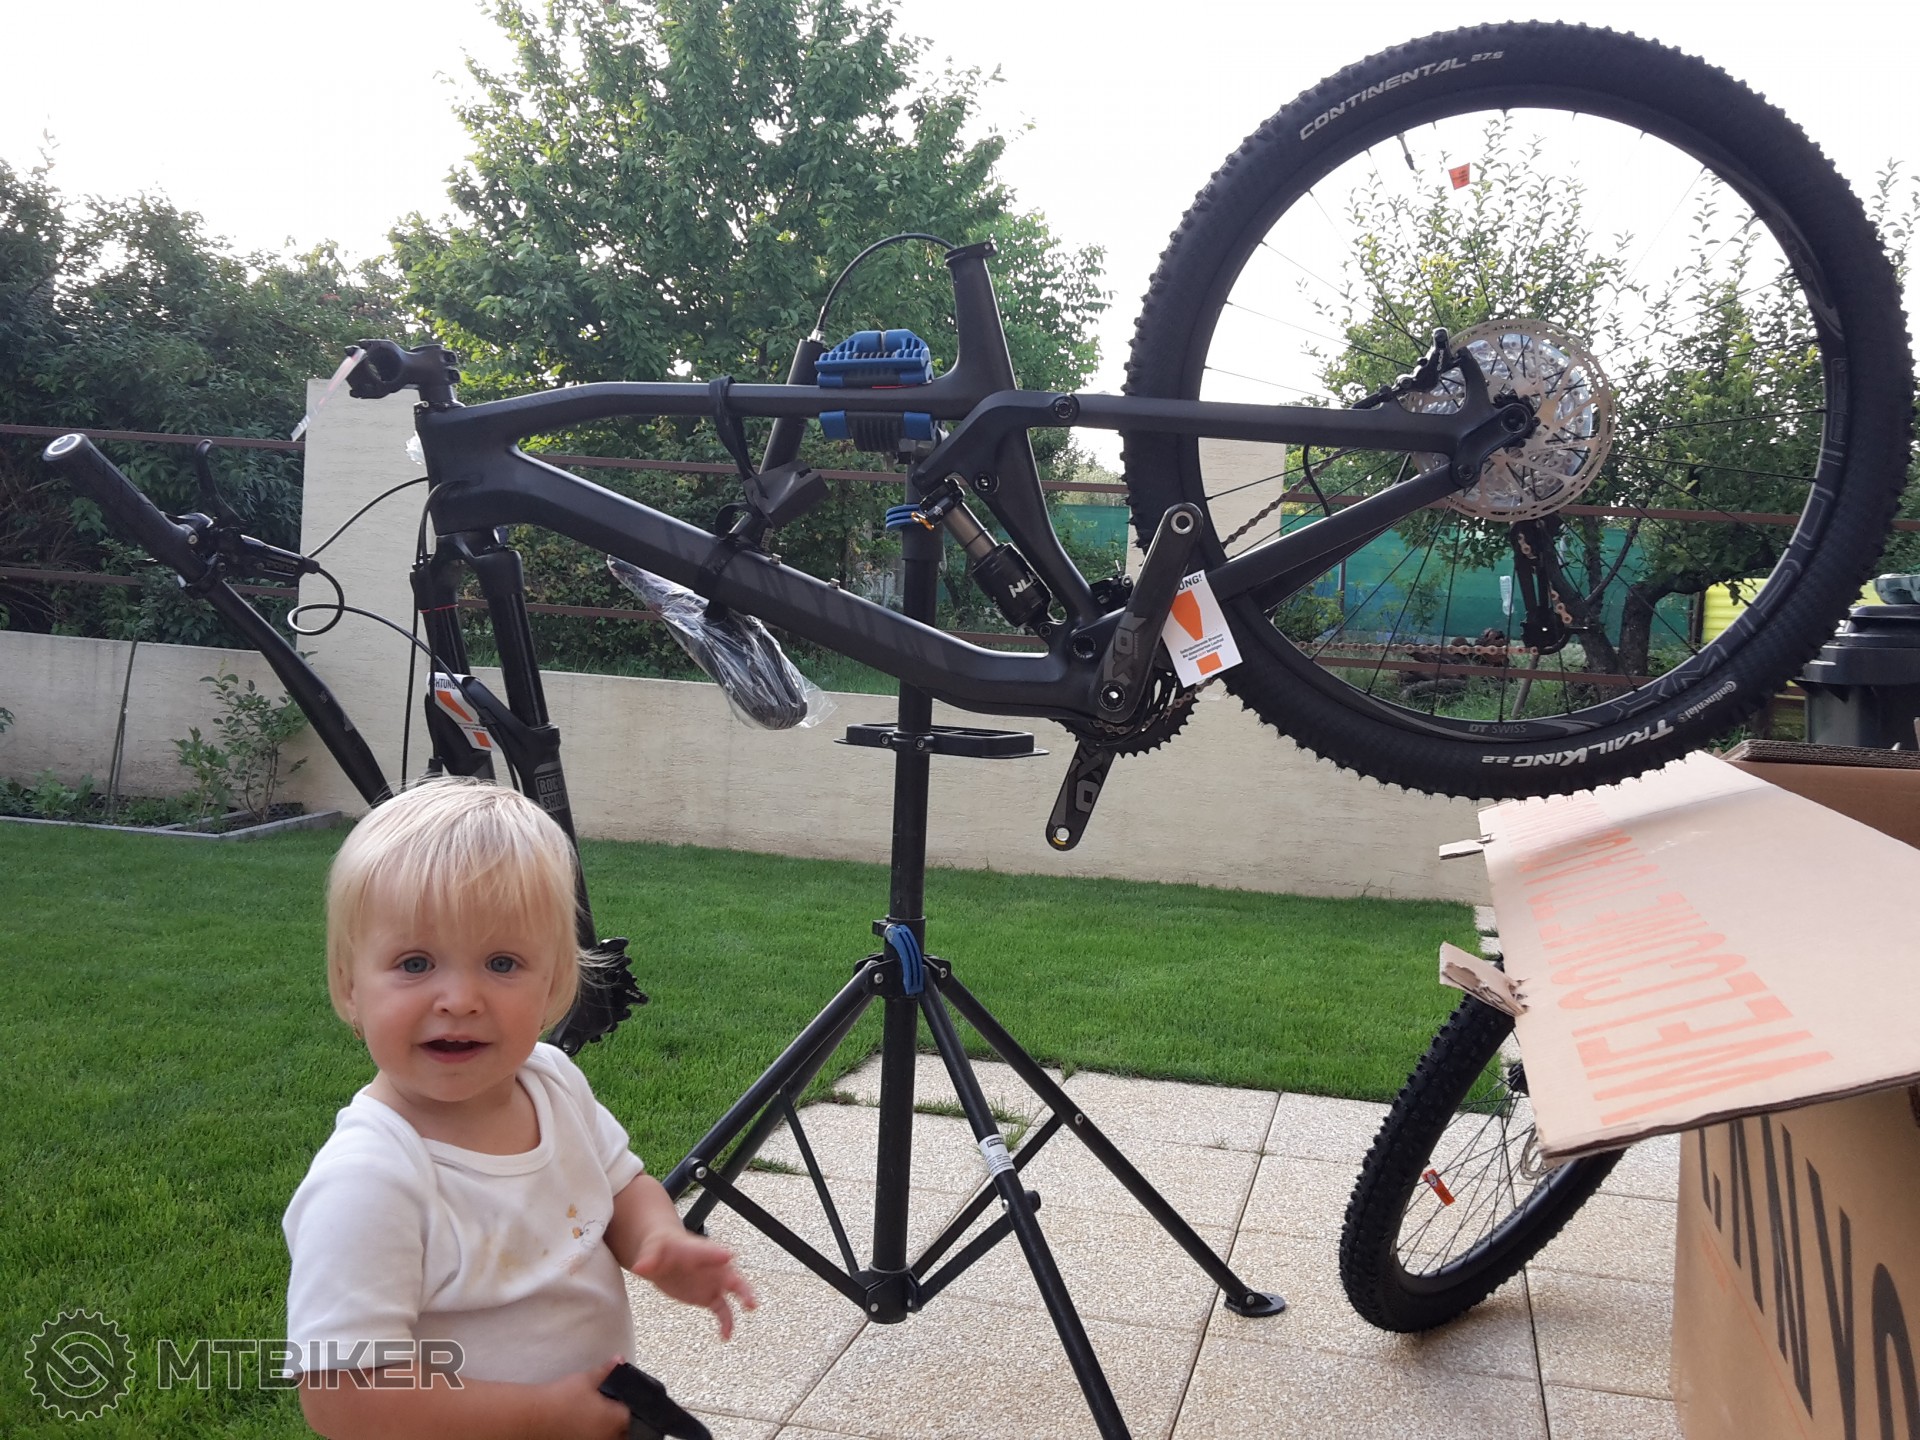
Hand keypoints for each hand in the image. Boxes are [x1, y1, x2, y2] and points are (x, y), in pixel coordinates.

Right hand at [537, 1358, 632, 1439]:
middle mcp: (609, 1437)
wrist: (535, 1417)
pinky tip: (580, 1426)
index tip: (615, 1399)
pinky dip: (590, 1433)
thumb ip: (607, 1370)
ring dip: (604, 1428)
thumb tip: (620, 1359)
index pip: (630, 1413)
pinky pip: (593, 1438)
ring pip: (607, 1436)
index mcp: (617, 1419)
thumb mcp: (588, 1379)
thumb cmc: (563, 1397)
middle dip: (616, 1419)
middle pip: (622, 1430)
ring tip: (589, 1416)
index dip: (623, 1404)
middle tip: (603, 1408)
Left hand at [630, 1229, 758, 1338]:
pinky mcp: (709, 1296)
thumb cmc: (662, 1247)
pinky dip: (726, 1322)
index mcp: (698, 1251)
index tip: (728, 1256)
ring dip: (743, 1300)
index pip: (709, 1251)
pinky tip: (725, 1335)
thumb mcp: (652, 1250)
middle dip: (741, 1286)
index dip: (717, 1255)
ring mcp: (713, 1281)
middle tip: (749, 1297)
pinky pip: (722, 1310)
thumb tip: (640, 1267)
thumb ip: (648, 1259)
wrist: (663, 1255)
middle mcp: (712, 1266)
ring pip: (734, 1291)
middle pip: (731, 1274)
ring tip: (750, 1308)